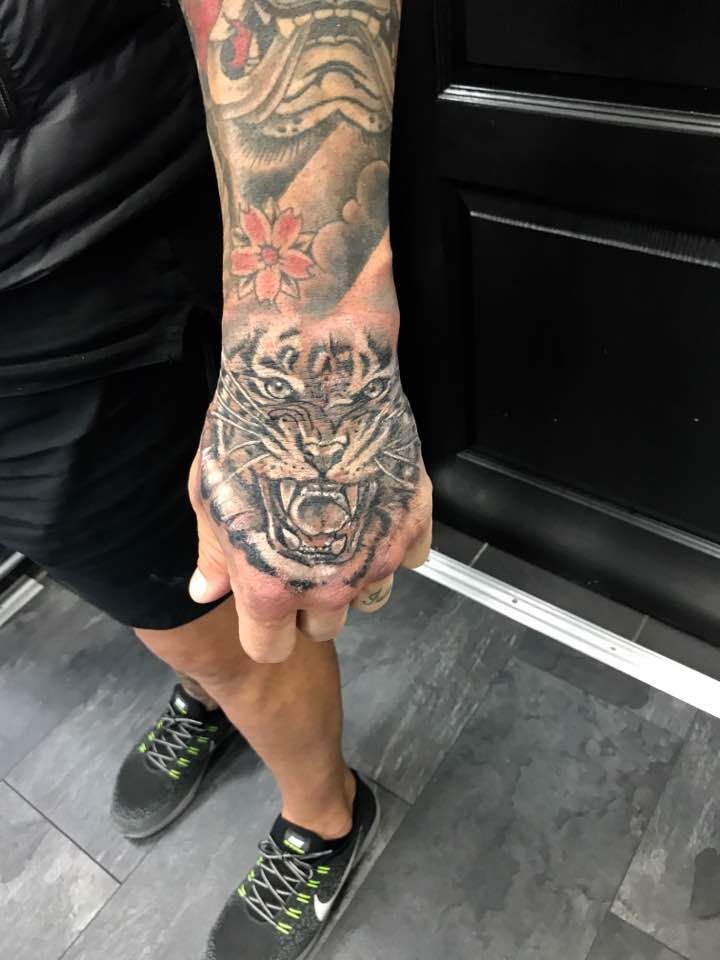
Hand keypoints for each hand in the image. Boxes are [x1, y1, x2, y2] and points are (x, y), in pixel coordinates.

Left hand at [187, 324, 432, 662]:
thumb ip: (214, 554)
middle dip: (309, 604)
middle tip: (300, 555)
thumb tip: (206, 592)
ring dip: (354, 577)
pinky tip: (372, 506)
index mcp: (271, 588)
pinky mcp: (416, 522)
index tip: (264, 604)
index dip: (264, 630)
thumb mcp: (210, 495)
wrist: (314, 373)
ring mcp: (379, 556)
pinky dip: (391, 541)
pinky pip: (409, 557)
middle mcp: (330, 586)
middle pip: (324, 627)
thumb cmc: (251, 430)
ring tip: (339, 530)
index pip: (269, 647)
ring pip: (370, 598)